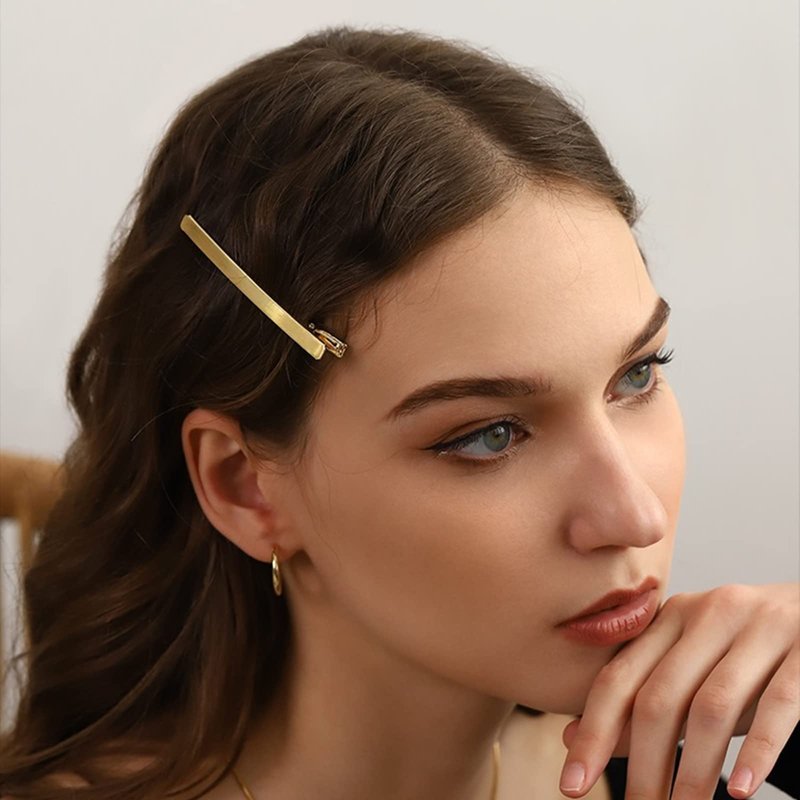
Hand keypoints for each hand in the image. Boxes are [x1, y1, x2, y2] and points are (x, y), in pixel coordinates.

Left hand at [557, 582, 798, 798]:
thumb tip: (574, 739)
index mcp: (672, 617)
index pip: (618, 677)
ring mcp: (760, 627)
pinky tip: (740, 789)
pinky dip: (758, 751)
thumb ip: (642, 700)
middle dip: (644, 765)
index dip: (592, 733)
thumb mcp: (695, 670)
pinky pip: (779, 704)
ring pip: (713, 706)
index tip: (571, 784)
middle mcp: (709, 613)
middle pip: (660, 696)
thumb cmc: (752, 653)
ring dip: (695, 770)